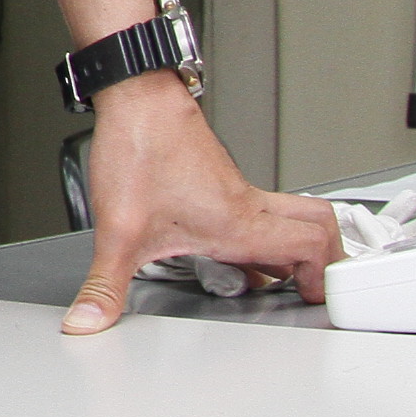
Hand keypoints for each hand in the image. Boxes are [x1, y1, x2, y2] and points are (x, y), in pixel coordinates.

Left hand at [64, 73, 343, 332]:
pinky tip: (224, 244)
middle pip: (318, 225)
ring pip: (286, 215)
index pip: (313, 246)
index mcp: (238, 222)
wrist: (134, 96)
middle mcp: (245, 204)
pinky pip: (256, 207)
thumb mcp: (117, 232)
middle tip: (313, 284)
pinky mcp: (216, 177)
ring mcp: (234, 188)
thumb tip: (89, 320)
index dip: (326, 276)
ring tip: (272, 276)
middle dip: (325, 258)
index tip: (319, 299)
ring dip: (288, 244)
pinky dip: (256, 229)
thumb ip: (105, 284)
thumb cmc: (138, 148)